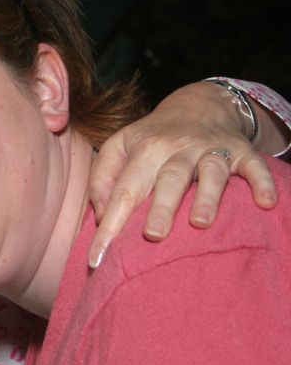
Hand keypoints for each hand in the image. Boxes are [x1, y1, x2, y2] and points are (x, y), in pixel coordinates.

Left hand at [87, 81, 276, 267]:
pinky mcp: (241, 151)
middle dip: (161, 207)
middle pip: (168, 179)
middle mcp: (177, 148)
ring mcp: (211, 149)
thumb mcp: (118, 147)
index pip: (123, 191)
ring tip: (200, 223)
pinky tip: (266, 202)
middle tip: (153, 236)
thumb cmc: (150, 138)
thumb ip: (102, 178)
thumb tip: (100, 215)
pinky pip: (254, 166)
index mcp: (144, 150)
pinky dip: (262, 182)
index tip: (97, 259)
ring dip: (207, 197)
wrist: (197, 105)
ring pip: (210, 172)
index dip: (109, 226)